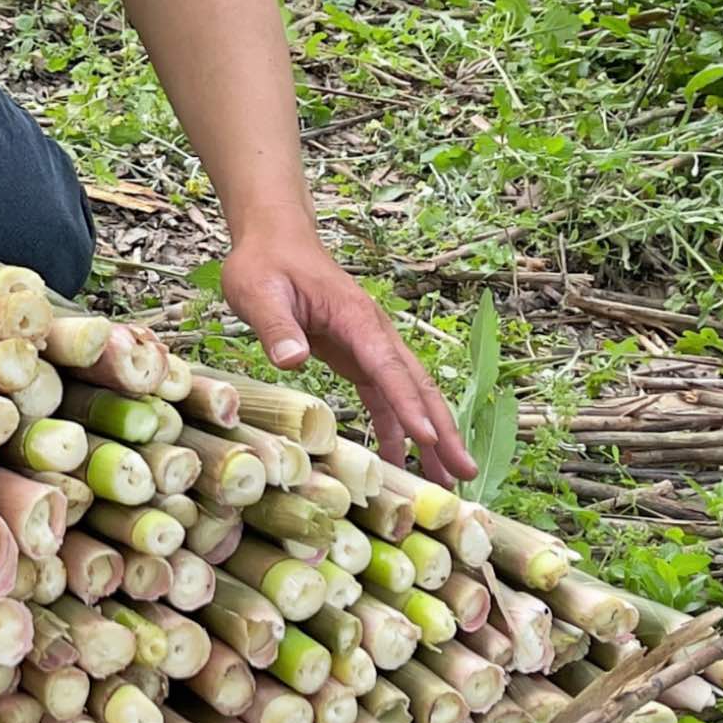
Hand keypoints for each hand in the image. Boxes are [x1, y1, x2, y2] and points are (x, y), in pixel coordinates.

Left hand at [221, 234, 475, 481]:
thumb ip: (276, 326)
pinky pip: (384, 397)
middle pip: (417, 385)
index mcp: (356, 317)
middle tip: (464, 472)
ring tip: (447, 481)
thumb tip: (292, 360)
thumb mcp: (258, 292)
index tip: (428, 438)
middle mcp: (373, 333)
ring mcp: (369, 346)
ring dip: (429, 436)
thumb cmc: (265, 263)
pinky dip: (396, 428)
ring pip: (409, 395)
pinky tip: (401, 461)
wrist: (274, 241)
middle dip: (442, 429)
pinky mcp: (358, 357)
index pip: (388, 366)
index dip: (408, 403)